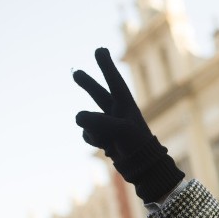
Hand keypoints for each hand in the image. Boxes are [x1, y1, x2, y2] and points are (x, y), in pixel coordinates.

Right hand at [73, 47, 183, 202]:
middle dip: (87, 84)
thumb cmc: (137, 145)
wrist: (142, 168)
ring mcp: (109, 125)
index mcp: (126, 104)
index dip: (106, 65)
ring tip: (105, 138)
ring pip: (88, 118)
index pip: (114, 80)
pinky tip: (105, 147)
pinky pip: (88, 134)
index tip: (100, 49)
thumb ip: (97, 121)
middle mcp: (117, 112)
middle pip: (98, 93)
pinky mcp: (104, 138)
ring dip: (91, 127)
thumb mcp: (119, 130)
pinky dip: (93, 139)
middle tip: (75, 73)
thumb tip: (77, 118)